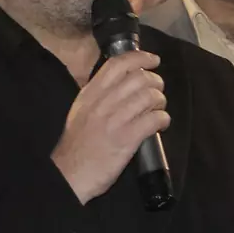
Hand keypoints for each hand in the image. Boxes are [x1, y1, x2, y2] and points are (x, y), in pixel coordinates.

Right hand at [50, 50, 167, 203]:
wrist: (69, 175)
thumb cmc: (76, 145)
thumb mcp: (80, 112)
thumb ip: (98, 96)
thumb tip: (123, 84)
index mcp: (90, 94)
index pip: (117, 64)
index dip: (140, 57)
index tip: (153, 60)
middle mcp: (103, 103)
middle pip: (139, 78)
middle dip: (155, 82)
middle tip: (158, 92)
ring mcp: (115, 120)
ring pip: (149, 97)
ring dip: (161, 101)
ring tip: (159, 110)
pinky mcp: (127, 139)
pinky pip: (154, 119)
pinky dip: (163, 119)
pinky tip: (161, 124)